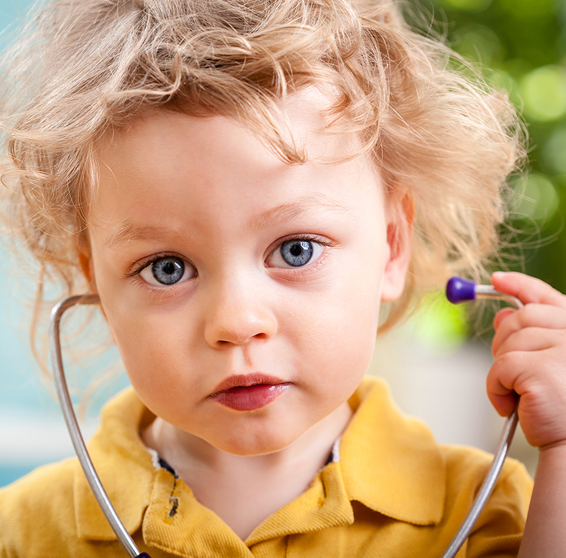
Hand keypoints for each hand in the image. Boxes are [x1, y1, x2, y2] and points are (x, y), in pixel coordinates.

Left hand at [488, 272, 565, 449]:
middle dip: (505, 341)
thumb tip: (501, 314)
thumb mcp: (547, 368)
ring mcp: (564, 350)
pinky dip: (495, 387)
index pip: (548, 297)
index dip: (520, 285)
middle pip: (520, 318)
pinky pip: (499, 367)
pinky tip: (511, 406)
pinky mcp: (543, 369)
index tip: (497, 280)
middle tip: (512, 373)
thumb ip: (531, 337)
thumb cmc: (563, 412)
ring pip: (508, 343)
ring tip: (521, 396)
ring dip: (502, 370)